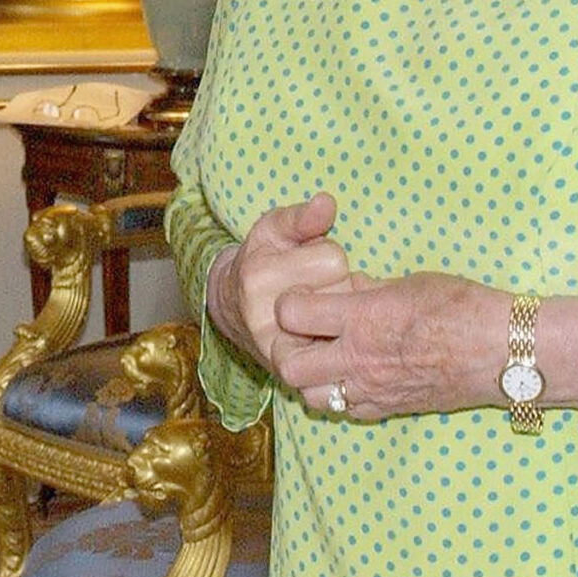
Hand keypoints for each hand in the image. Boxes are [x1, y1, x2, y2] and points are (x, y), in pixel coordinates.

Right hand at [204, 193, 352, 374]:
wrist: (236, 310)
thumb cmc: (263, 260)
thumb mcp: (274, 230)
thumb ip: (300, 217)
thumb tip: (326, 203)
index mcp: (259, 276)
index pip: (333, 258)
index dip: (327, 256)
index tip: (310, 262)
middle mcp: (265, 316)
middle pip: (342, 291)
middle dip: (337, 285)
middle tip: (316, 287)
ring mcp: (278, 351)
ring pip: (341, 323)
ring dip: (337, 314)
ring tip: (319, 309)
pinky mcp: (291, 374)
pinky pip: (334, 358)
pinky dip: (336, 344)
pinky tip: (326, 336)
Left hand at [271, 271, 506, 419]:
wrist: (503, 352)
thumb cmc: (462, 307)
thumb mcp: (409, 283)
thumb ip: (368, 289)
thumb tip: (345, 287)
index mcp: (363, 319)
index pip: (292, 314)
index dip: (289, 303)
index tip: (300, 297)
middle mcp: (360, 359)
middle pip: (290, 366)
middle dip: (286, 347)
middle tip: (300, 334)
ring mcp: (373, 390)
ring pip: (311, 396)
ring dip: (309, 376)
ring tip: (323, 356)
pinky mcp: (389, 409)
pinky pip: (345, 410)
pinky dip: (339, 394)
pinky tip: (351, 375)